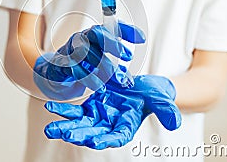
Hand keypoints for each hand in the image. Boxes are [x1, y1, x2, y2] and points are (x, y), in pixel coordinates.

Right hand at [33, 21, 145, 99]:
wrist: (56, 72)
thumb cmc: (83, 66)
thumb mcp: (101, 65)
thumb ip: (115, 70)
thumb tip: (129, 80)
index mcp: (95, 35)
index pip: (112, 27)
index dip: (127, 31)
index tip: (142, 39)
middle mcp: (83, 38)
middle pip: (98, 34)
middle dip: (113, 43)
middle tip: (128, 56)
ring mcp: (70, 49)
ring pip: (87, 52)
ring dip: (104, 65)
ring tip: (118, 79)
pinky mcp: (61, 62)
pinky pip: (74, 67)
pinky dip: (88, 77)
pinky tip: (99, 86)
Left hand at [43, 75, 181, 148]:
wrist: (142, 85)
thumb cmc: (153, 94)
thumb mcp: (161, 99)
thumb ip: (167, 111)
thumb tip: (175, 123)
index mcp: (126, 127)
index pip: (117, 137)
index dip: (107, 140)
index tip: (96, 142)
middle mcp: (110, 126)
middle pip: (93, 134)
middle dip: (80, 135)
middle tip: (67, 135)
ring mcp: (98, 117)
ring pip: (80, 125)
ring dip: (65, 127)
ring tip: (50, 130)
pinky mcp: (90, 107)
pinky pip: (75, 111)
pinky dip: (63, 110)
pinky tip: (50, 108)